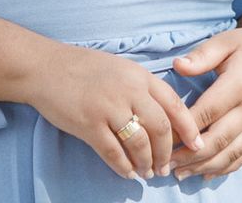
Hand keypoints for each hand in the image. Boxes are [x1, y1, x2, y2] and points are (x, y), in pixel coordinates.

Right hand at [24, 44, 202, 180]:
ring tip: (147, 172)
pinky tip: (128, 173)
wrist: (45, 67)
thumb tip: (163, 115)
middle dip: (166, 152)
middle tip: (165, 167)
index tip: (196, 144)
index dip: (188, 127)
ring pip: (139, 143)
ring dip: (146, 162)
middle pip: (160, 127)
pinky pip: (113, 152)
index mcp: (138, 75)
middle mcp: (127, 90)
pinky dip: (123, 166)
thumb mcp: (120, 68)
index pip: (173, 103)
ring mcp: (108, 107)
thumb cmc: (83, 68)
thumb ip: (141, 87)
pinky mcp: (88, 124)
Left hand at [168, 23, 241, 179]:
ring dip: (203, 166)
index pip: (207, 112)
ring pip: (230, 153)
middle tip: (164, 163)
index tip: (162, 135)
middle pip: (217, 139)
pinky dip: (225, 168)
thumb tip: (177, 65)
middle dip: (189, 155)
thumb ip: (202, 55)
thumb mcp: (229, 40)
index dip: (184, 128)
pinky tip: (205, 174)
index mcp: (239, 85)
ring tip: (179, 174)